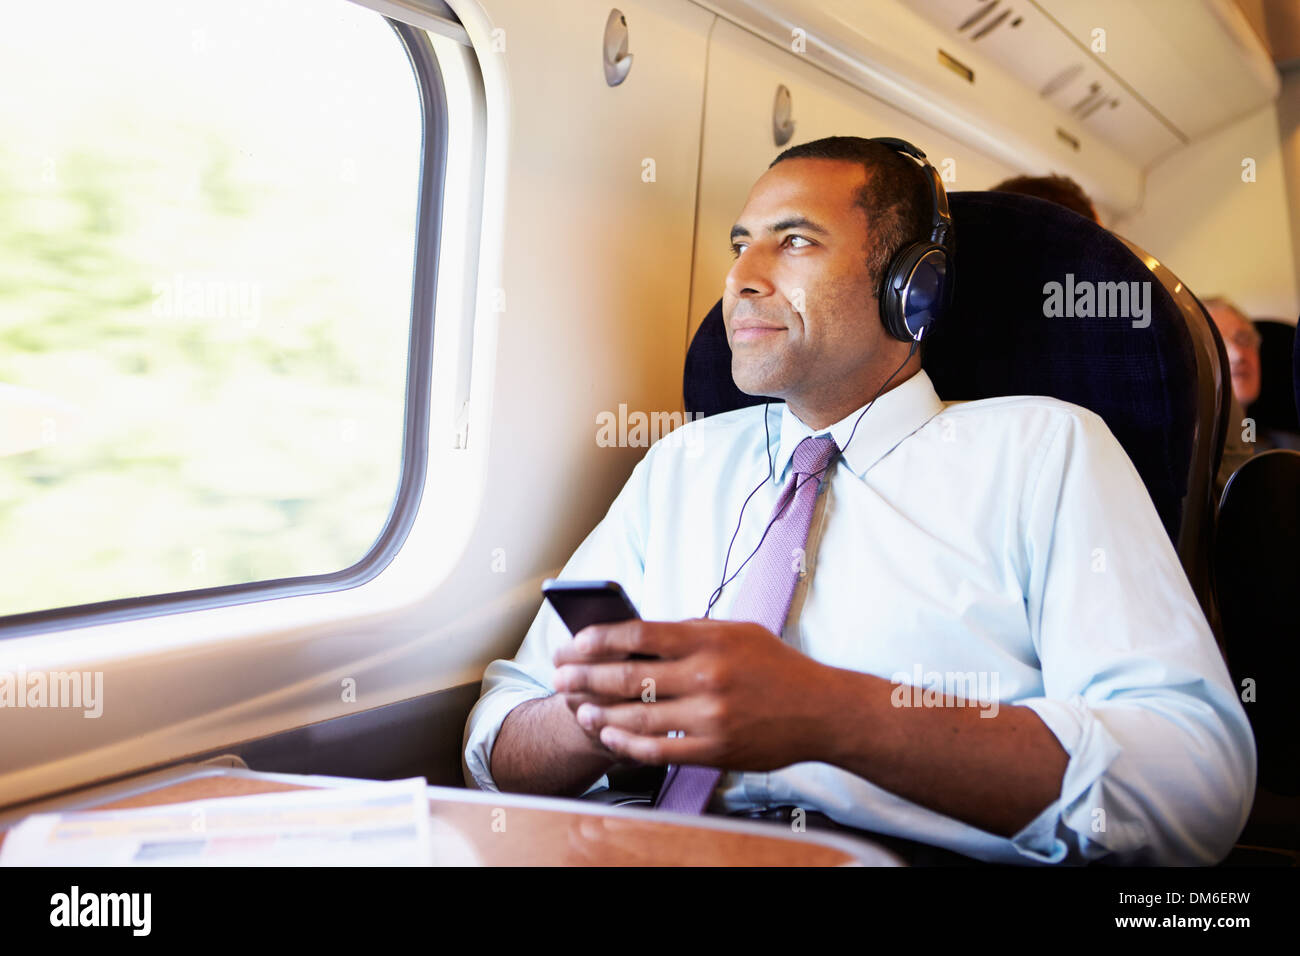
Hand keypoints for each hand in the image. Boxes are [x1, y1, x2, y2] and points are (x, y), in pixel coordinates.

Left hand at [551, 618, 833, 770]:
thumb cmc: (776, 667)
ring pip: (636, 715)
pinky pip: (658, 749)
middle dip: (584, 676)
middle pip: (628, 675)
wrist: (822, 710)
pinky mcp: (715, 749)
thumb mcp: (736, 632)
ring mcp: (710, 715)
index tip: (574, 642)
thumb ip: (691, 631)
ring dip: (597, 712)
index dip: (597, 639)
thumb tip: (639, 634)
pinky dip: (627, 743)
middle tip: (559, 676)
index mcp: (708, 639)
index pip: (638, 634)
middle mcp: (706, 675)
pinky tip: (608, 735)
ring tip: (574, 708)